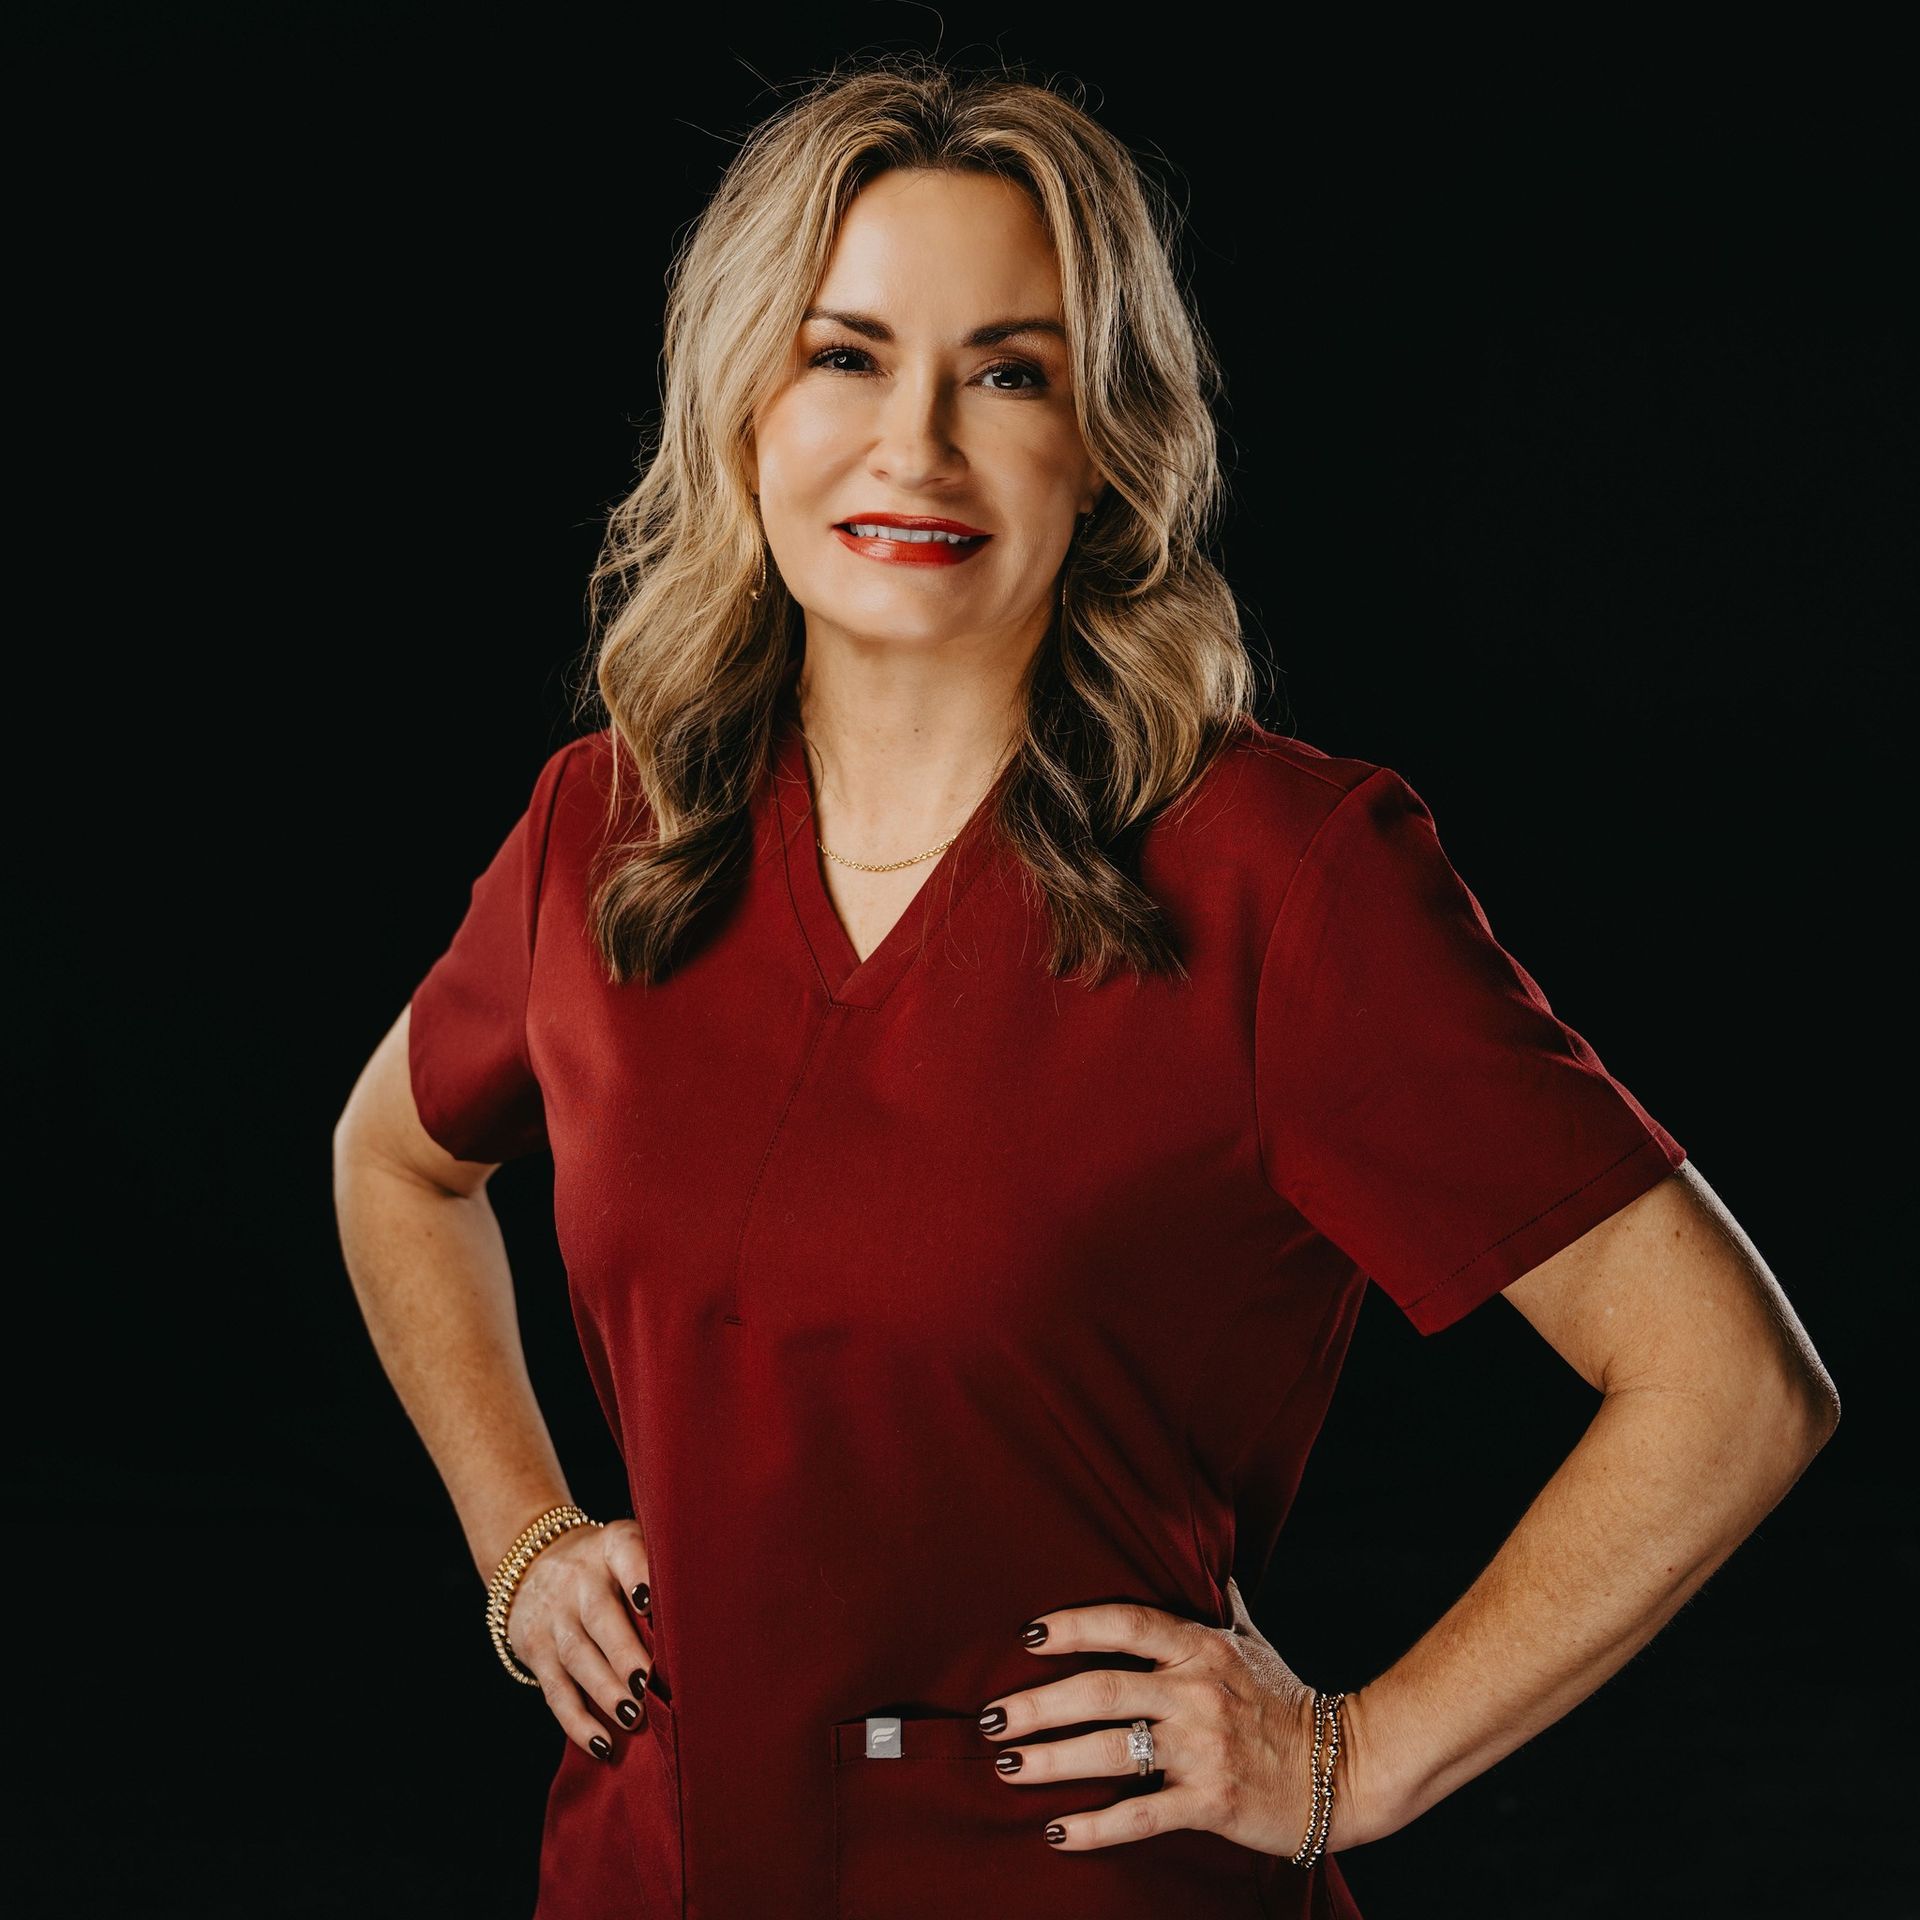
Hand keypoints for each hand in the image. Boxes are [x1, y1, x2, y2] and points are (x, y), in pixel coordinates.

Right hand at [506, 1516, 656, 1760]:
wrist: (531, 1564)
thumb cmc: (606, 1566)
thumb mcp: (629, 1548)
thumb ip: (663, 1572)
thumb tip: (714, 1617)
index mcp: (611, 1547)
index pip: (624, 1552)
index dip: (639, 1574)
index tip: (651, 1601)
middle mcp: (578, 1580)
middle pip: (600, 1616)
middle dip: (625, 1654)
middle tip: (650, 1685)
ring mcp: (554, 1617)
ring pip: (577, 1656)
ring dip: (606, 1691)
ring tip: (634, 1716)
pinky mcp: (536, 1652)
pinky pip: (555, 1691)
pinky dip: (578, 1722)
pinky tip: (602, 1743)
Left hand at [978, 1576, 1380, 1855]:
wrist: (1346, 1768)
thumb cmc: (1289, 1701)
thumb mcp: (1255, 1642)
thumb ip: (1225, 1606)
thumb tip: (1216, 1565)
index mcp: (1202, 1647)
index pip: (1127, 1623)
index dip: (1074, 1625)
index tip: (1028, 1636)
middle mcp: (1197, 1692)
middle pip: (1102, 1689)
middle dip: (1038, 1703)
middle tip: (991, 1717)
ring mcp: (1203, 1748)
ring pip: (1111, 1750)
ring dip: (1050, 1759)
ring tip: (1006, 1766)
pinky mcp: (1210, 1802)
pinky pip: (1140, 1814)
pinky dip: (1094, 1827)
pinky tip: (1056, 1831)